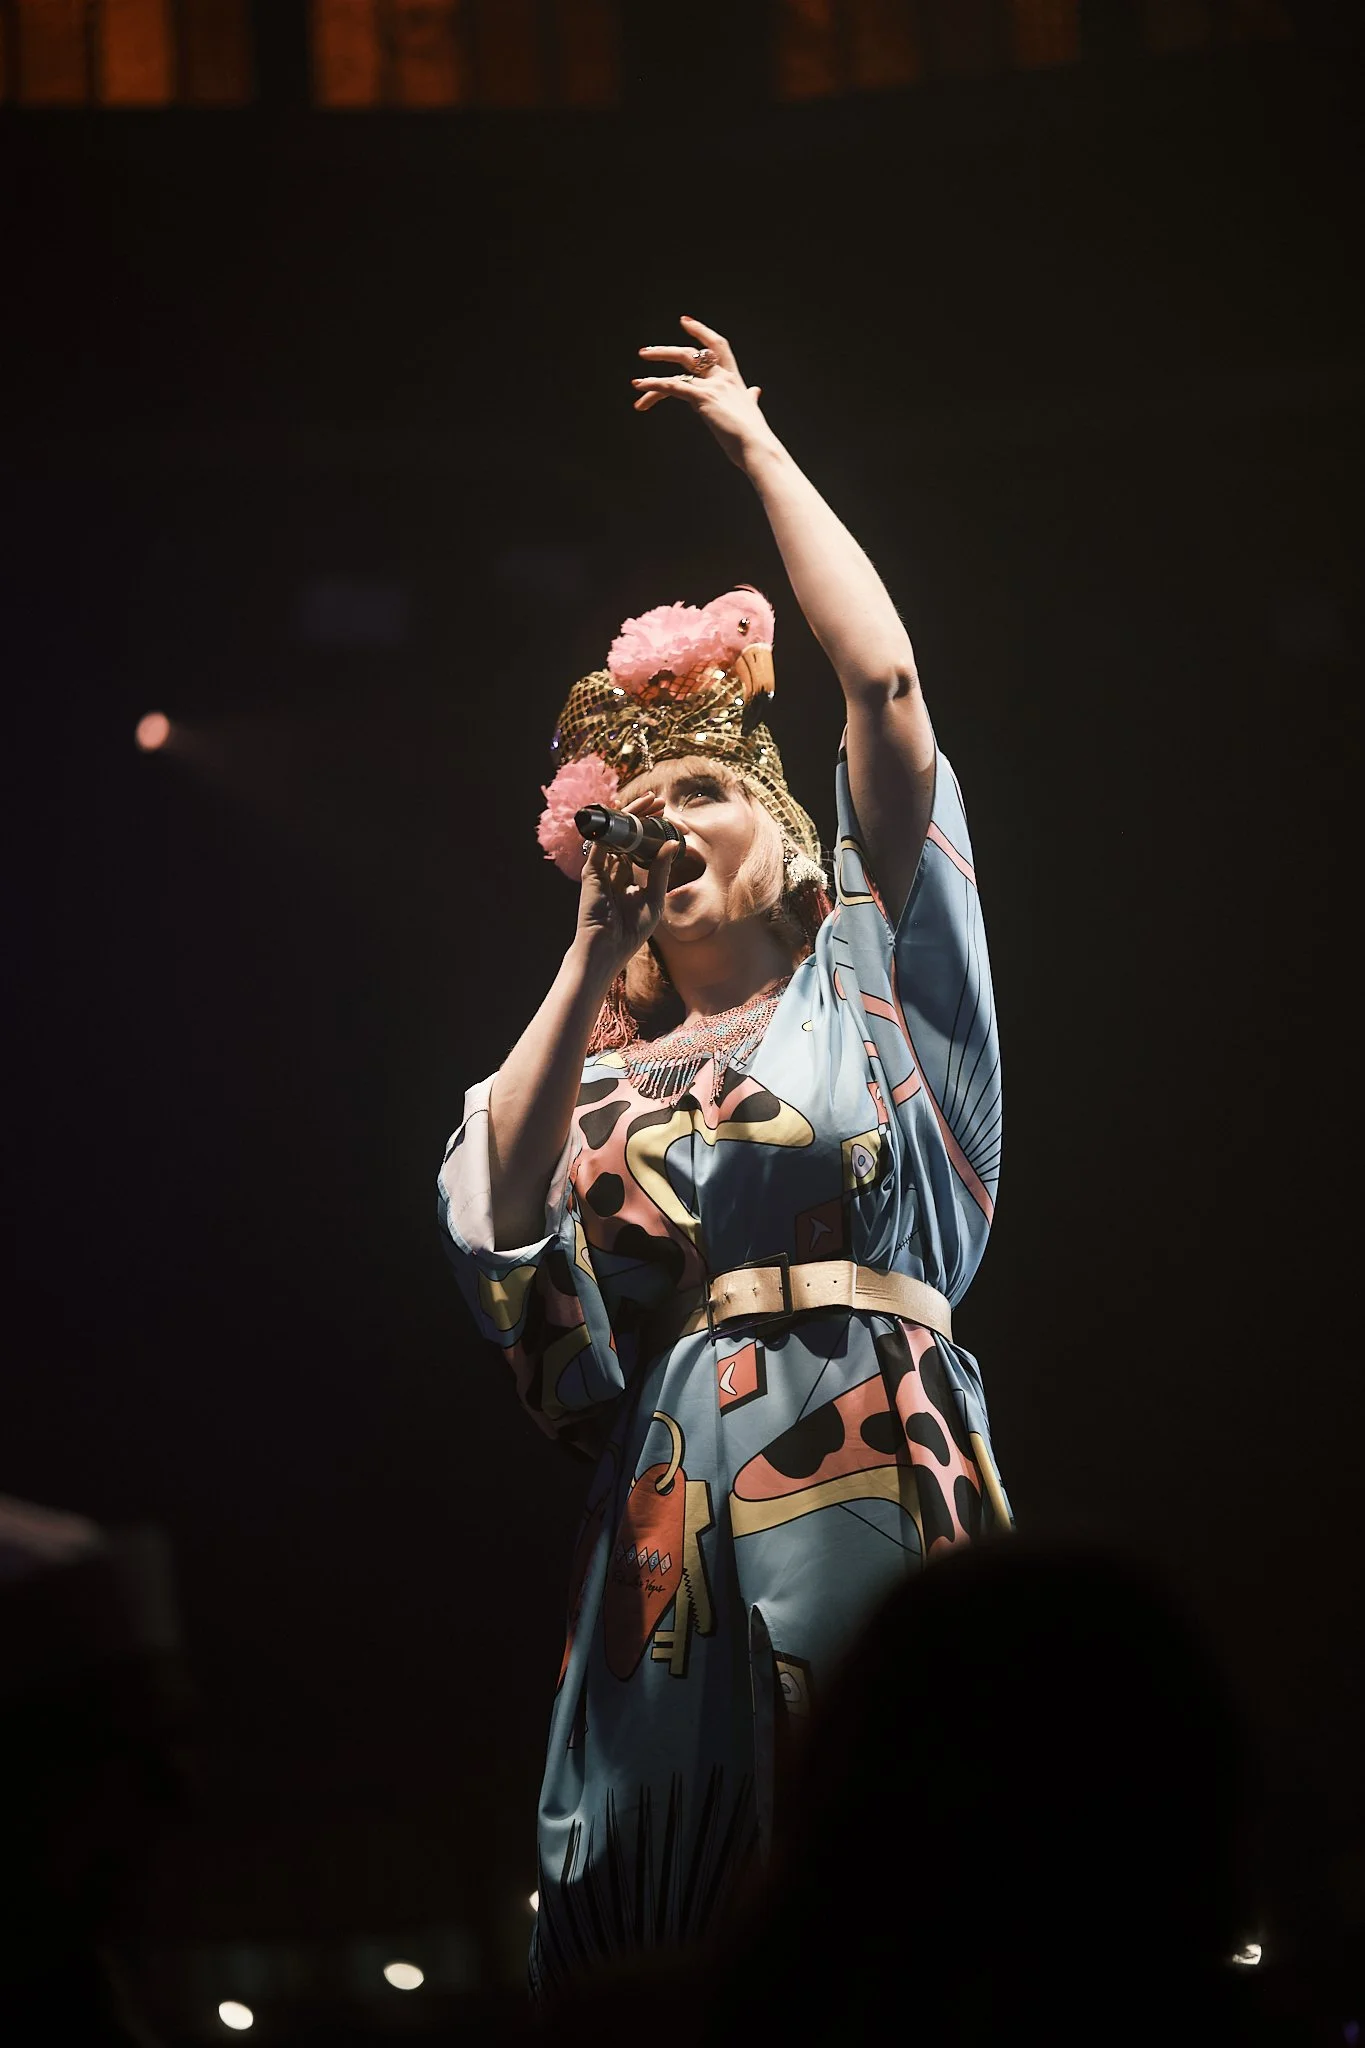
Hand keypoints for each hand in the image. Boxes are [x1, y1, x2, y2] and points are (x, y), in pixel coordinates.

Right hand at [573, 790, 680, 975]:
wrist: (608, 949)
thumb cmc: (630, 931)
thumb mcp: (654, 899)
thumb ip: (661, 872)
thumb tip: (672, 844)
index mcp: (628, 877)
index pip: (639, 846)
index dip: (651, 829)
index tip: (666, 815)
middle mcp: (613, 869)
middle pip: (627, 835)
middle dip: (642, 815)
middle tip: (659, 801)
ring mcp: (601, 869)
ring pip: (615, 834)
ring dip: (630, 815)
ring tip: (649, 802)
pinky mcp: (591, 871)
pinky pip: (601, 843)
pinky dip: (612, 827)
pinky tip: (626, 814)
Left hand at [632, 315, 773, 469]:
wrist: (757, 447)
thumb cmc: (754, 435)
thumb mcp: (751, 410)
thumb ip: (750, 398)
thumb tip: (755, 392)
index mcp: (733, 379)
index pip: (718, 346)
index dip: (701, 331)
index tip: (685, 321)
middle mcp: (723, 377)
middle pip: (690, 354)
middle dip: (665, 352)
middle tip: (645, 352)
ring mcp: (713, 386)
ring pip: (678, 372)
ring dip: (654, 375)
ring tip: (636, 383)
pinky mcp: (703, 398)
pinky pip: (673, 387)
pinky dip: (654, 385)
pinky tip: (640, 387)